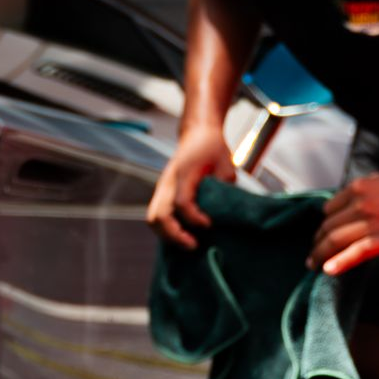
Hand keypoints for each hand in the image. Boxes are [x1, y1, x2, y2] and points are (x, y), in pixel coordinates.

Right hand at [147, 124, 233, 249]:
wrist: (197, 134)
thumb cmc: (212, 147)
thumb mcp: (225, 162)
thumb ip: (223, 184)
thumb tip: (223, 208)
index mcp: (182, 173)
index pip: (181, 203)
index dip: (194, 218)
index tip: (210, 224)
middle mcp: (167, 182)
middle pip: (159, 216)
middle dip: (175, 235)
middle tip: (194, 245)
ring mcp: (162, 188)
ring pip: (153, 218)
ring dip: (167, 235)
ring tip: (188, 243)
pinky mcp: (162, 194)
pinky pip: (156, 216)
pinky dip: (166, 230)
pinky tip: (183, 236)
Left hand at [310, 168, 378, 276]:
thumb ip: (363, 191)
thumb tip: (349, 200)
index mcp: (358, 188)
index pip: (328, 211)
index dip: (322, 226)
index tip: (320, 237)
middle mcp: (360, 204)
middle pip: (328, 227)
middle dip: (317, 243)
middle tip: (312, 255)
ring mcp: (372, 222)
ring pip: (335, 240)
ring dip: (320, 255)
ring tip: (313, 264)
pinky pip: (355, 252)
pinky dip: (339, 262)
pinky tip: (328, 270)